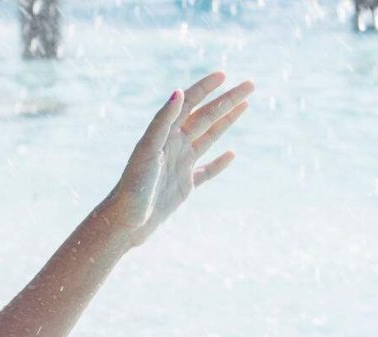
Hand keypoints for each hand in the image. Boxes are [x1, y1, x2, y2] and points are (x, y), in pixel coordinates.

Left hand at [97, 73, 251, 247]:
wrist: (127, 219)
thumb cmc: (134, 184)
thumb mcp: (148, 149)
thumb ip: (162, 121)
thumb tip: (179, 92)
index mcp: (165, 133)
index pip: (189, 103)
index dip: (206, 88)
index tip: (225, 75)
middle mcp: (175, 144)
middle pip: (207, 116)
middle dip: (228, 100)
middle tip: (250, 85)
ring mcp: (182, 164)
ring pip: (210, 137)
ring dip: (227, 121)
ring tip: (245, 106)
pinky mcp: (185, 186)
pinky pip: (207, 171)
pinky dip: (220, 163)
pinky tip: (232, 154)